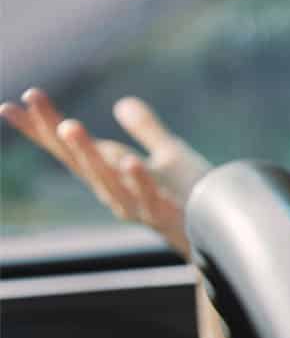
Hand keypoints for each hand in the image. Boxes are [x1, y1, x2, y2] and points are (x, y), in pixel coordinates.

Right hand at [0, 91, 209, 256]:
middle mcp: (114, 192)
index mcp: (110, 175)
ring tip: (71, 124)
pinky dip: (139, 181)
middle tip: (32, 99)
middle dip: (55, 131)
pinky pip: (149, 198)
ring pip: (105, 179)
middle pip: (78, 160)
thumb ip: (146, 130)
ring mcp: (137, 206)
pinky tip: (131, 160)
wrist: (219, 238)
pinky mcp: (165, 215)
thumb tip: (122, 103)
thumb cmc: (192, 197)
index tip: (8, 106)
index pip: (66, 150)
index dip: (39, 129)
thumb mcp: (168, 155)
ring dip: (88, 153)